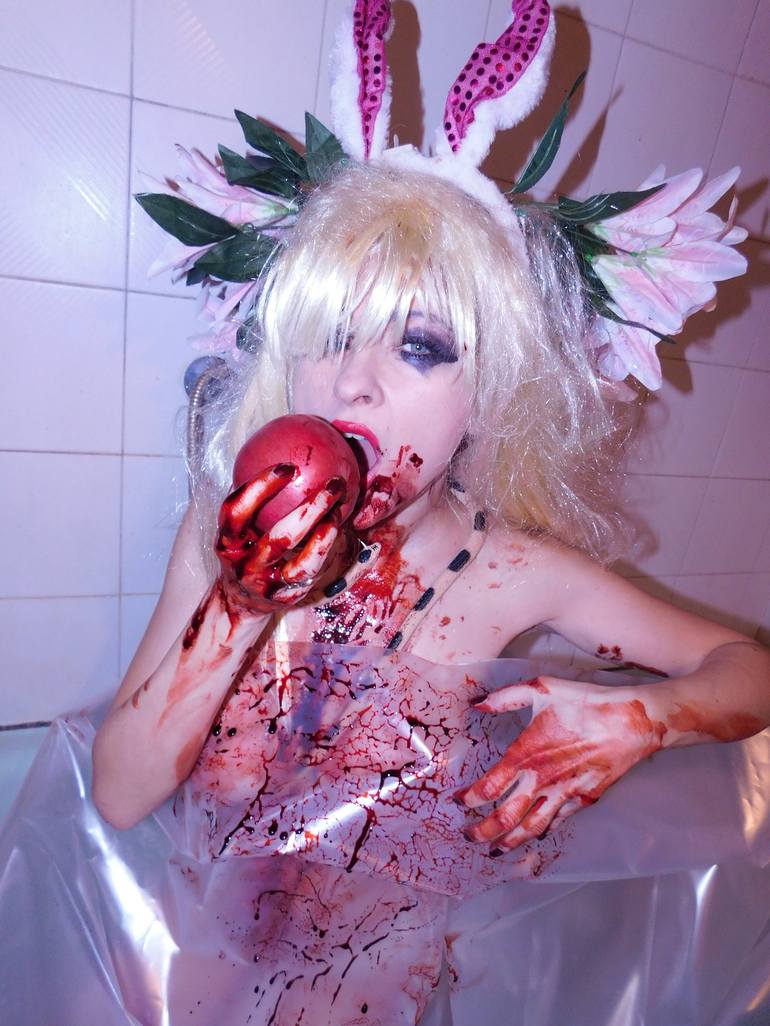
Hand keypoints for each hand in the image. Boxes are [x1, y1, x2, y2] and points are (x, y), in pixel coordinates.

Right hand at [216, 463, 347, 612]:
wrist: (241, 601)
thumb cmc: (245, 548)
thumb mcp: (238, 527)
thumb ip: (252, 498)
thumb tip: (276, 450)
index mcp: (227, 542)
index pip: (237, 511)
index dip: (259, 488)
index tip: (288, 466)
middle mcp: (244, 566)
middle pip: (279, 538)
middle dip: (310, 510)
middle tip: (334, 485)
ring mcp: (267, 586)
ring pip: (301, 565)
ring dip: (325, 538)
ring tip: (341, 512)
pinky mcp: (286, 600)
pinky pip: (314, 578)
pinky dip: (330, 556)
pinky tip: (348, 535)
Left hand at [456, 677, 665, 853]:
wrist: (630, 722)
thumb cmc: (585, 703)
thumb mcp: (541, 689)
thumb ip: (505, 697)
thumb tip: (475, 703)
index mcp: (525, 755)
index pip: (488, 788)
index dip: (469, 799)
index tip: (458, 801)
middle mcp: (541, 781)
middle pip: (504, 818)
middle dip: (482, 831)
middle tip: (467, 836)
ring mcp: (563, 795)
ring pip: (530, 828)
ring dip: (509, 842)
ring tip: (494, 851)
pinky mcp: (584, 800)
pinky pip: (557, 822)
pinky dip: (542, 832)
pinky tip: (535, 836)